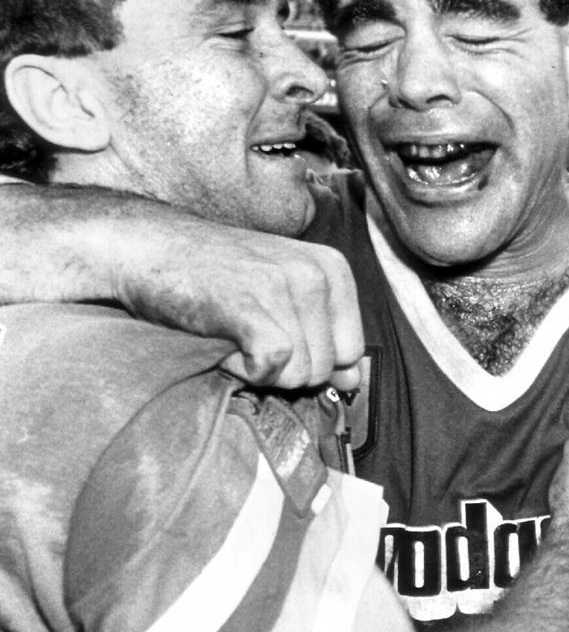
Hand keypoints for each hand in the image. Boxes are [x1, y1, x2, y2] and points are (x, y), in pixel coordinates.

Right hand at [115, 217, 363, 390]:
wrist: (151, 248)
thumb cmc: (217, 275)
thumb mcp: (283, 295)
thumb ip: (323, 336)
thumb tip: (354, 382)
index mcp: (333, 269)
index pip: (351, 352)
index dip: (309, 359)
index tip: (274, 334)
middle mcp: (316, 273)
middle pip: (323, 369)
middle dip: (283, 368)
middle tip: (246, 332)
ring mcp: (285, 287)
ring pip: (298, 374)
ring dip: (258, 369)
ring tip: (232, 331)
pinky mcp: (251, 306)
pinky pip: (270, 366)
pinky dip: (241, 368)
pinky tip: (222, 341)